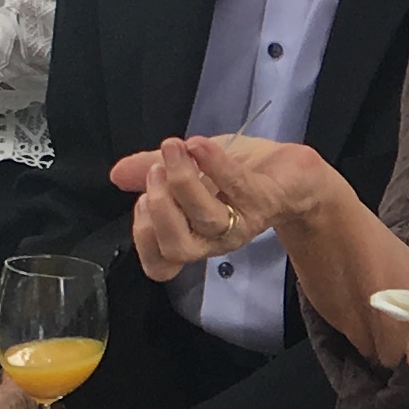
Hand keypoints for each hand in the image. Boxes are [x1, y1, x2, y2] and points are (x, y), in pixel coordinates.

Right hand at [114, 133, 345, 281]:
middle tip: (155, 170)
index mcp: (193, 235)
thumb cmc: (240, 173)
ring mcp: (241, 223)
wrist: (291, 171)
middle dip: (160, 208)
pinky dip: (213, 163)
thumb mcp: (188, 167)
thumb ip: (150, 170)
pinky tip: (198, 144)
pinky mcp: (265, 200)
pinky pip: (237, 185)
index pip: (160, 264)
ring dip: (183, 179)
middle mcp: (215, 239)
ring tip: (174, 149)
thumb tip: (116, 174)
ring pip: (206, 218)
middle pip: (178, 247)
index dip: (143, 237)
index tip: (142, 201)